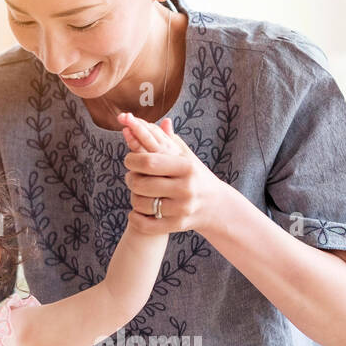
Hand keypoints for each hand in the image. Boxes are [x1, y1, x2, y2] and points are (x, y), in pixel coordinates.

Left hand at [120, 112, 225, 234]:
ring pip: (142, 204)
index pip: (149, 162)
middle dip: (130, 179)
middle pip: (142, 183)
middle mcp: (186, 188)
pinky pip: (146, 224)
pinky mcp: (177, 225)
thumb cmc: (196, 176)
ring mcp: (182, 208)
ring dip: (132, 198)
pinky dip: (136, 218)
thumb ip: (171, 139)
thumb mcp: (187, 156)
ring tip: (135, 193)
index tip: (129, 160)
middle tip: (130, 176)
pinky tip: (136, 212)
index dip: (132, 160)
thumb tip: (162, 121)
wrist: (216, 206)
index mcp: (186, 167)